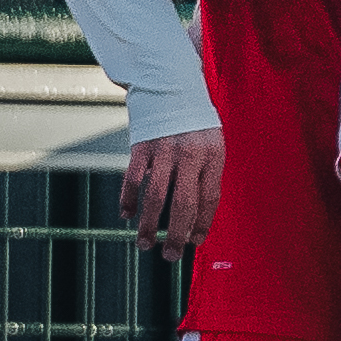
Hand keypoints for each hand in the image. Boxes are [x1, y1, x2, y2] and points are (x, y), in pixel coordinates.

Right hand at [121, 126, 226, 253]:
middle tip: (170, 256)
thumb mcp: (211, 144)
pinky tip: (127, 214)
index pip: (209, 199)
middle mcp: (190, 154)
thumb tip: (196, 219)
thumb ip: (206, 176)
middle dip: (176, 235)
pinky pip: (133, 179)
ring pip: (156, 196)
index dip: (202, 224)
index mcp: (212, 155)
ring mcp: (164, 149)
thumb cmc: (193, 123)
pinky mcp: (142, 145)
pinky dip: (129, 200)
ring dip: (149, 224)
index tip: (193, 242)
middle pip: (184, 204)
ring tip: (145, 244)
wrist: (170, 85)